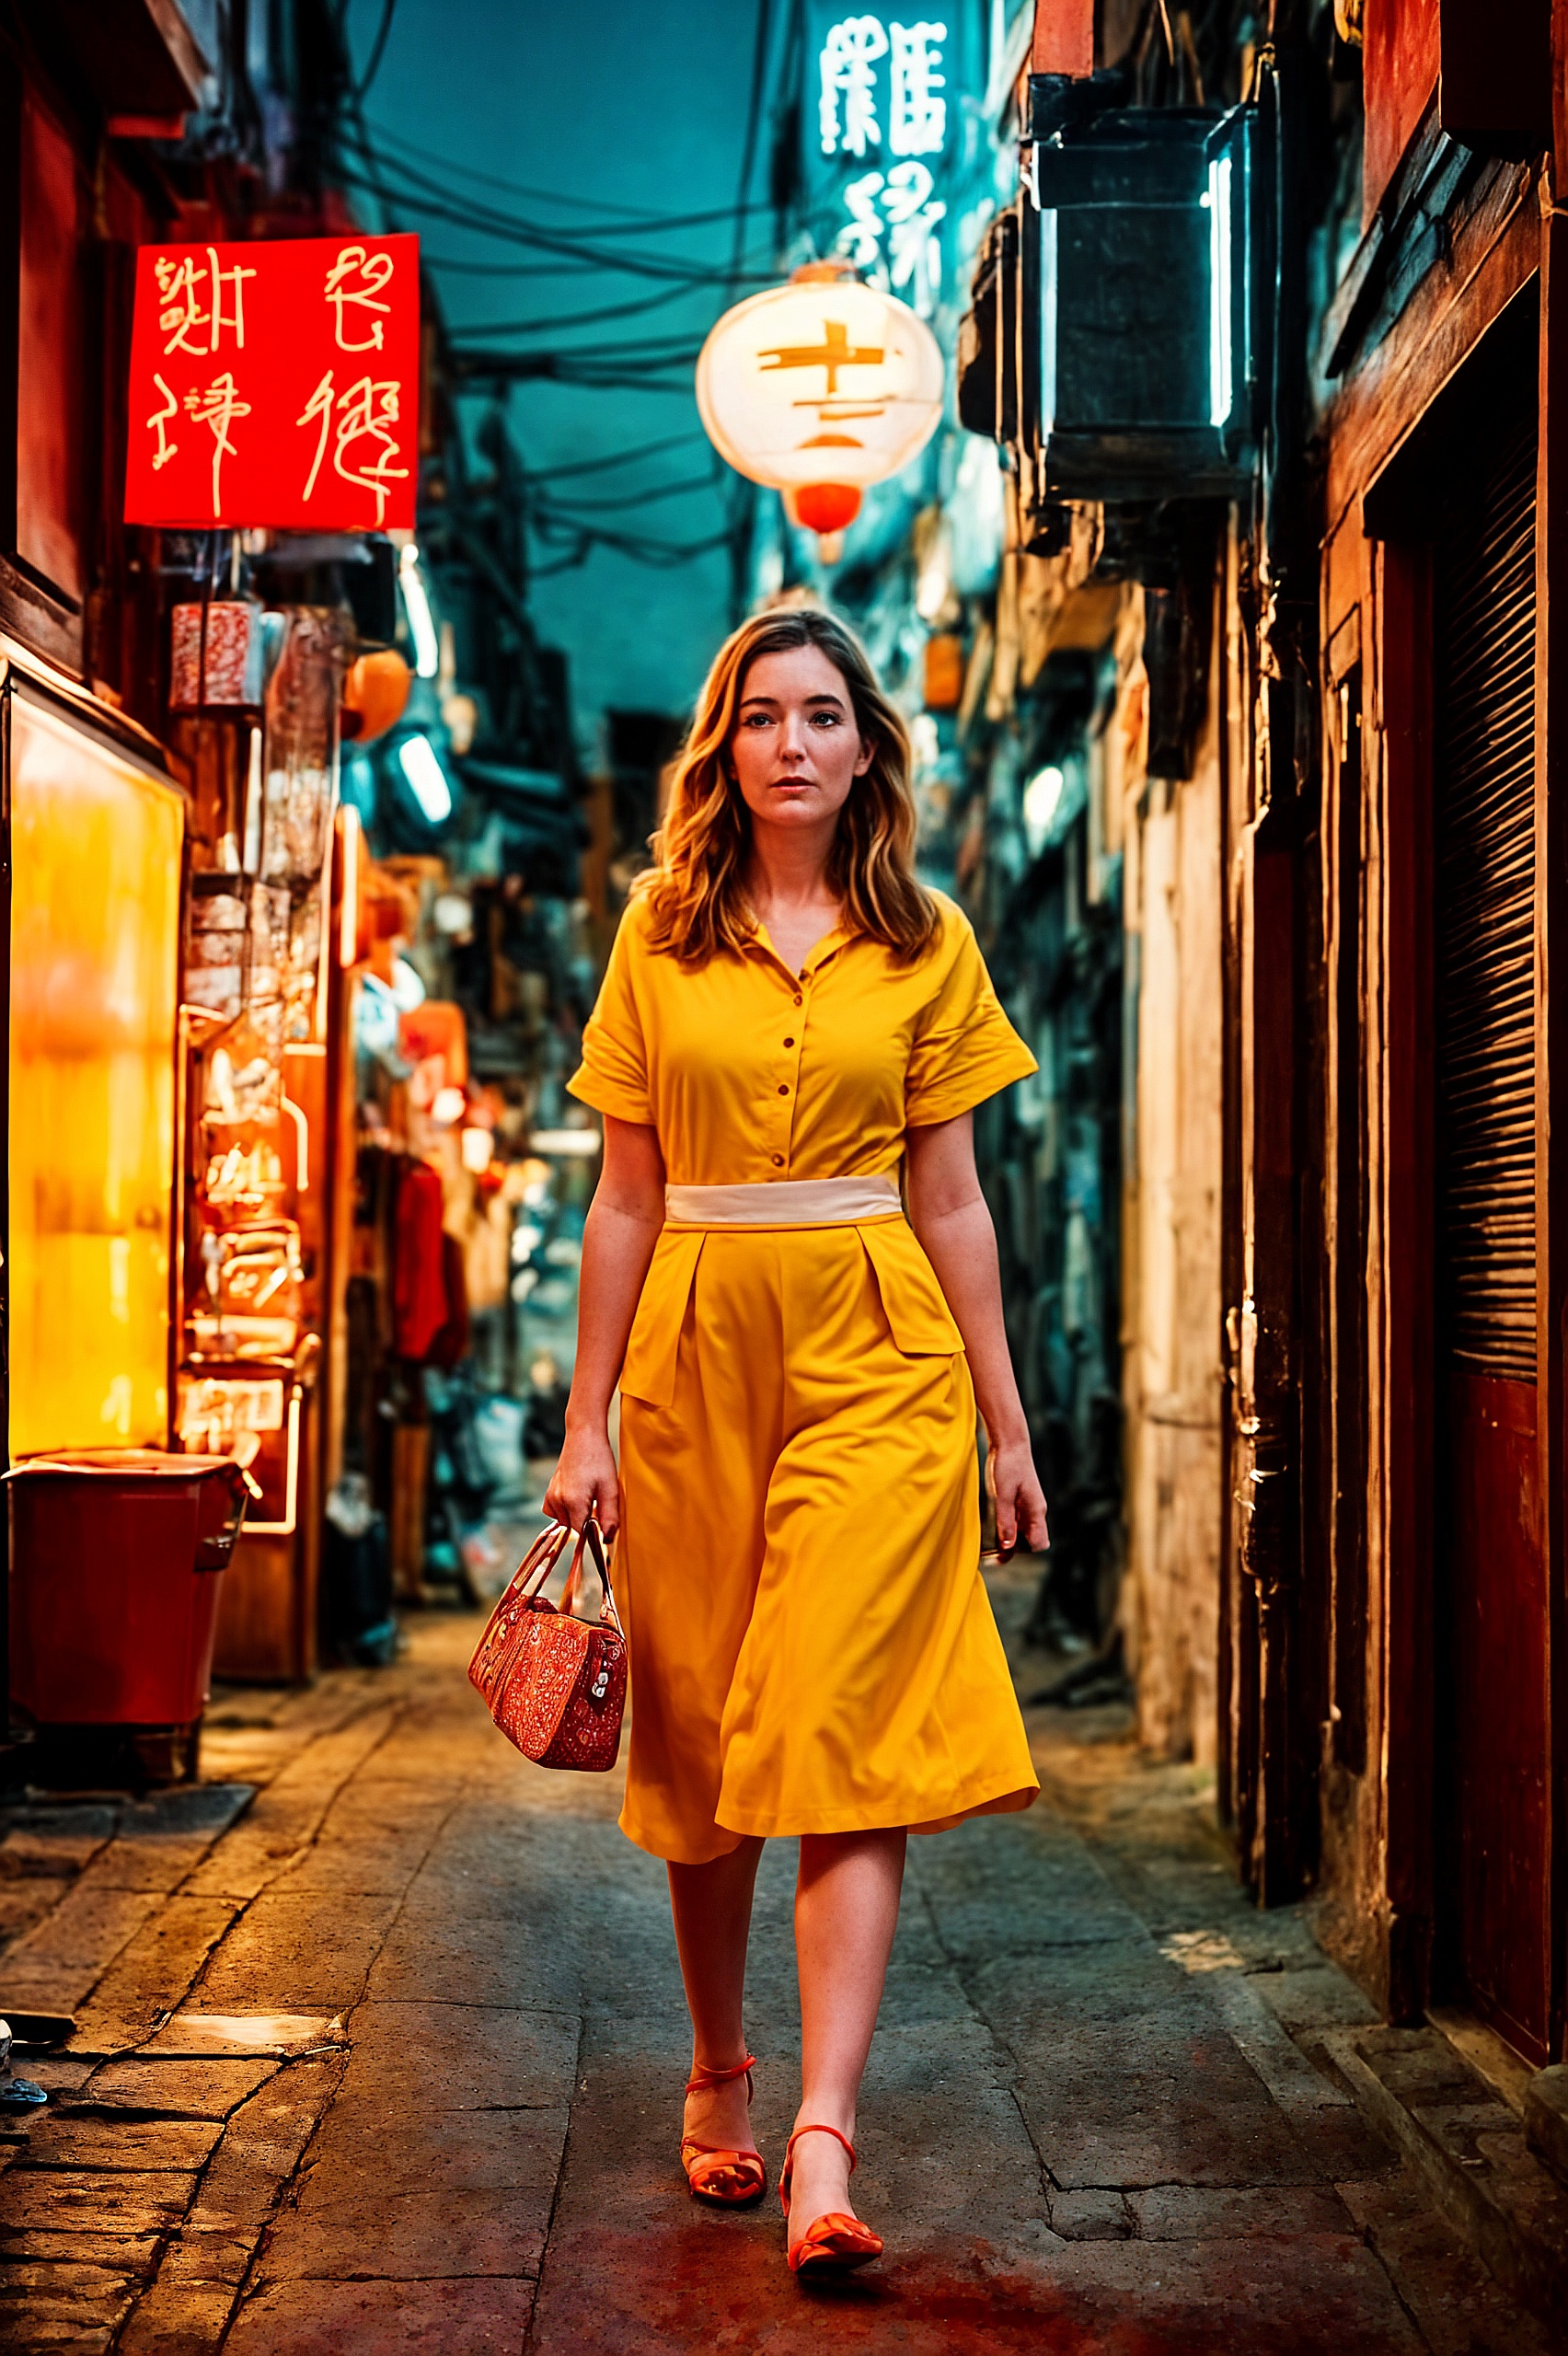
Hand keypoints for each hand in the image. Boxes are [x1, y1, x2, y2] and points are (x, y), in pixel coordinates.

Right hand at [542, 1423, 621, 1538]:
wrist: (584, 1436)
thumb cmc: (599, 1460)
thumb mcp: (611, 1489)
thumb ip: (609, 1517)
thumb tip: (607, 1539)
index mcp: (573, 1502)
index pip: (581, 1533)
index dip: (594, 1531)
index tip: (603, 1521)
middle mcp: (557, 1501)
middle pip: (573, 1528)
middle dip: (586, 1522)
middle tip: (598, 1502)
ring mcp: (550, 1496)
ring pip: (564, 1521)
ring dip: (576, 1516)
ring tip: (588, 1497)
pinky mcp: (548, 1492)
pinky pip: (553, 1512)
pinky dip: (564, 1511)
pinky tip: (575, 1499)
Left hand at [985, 1434, 1049, 1556]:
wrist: (1009, 1442)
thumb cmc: (1008, 1465)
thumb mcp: (1003, 1495)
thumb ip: (1006, 1521)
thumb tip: (1008, 1548)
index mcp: (1036, 1511)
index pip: (1040, 1543)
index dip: (1024, 1551)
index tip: (1004, 1550)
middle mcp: (1035, 1512)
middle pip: (1030, 1542)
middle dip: (1013, 1549)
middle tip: (990, 1551)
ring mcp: (1028, 1508)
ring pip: (1022, 1533)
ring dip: (1007, 1539)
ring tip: (988, 1541)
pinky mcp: (1019, 1502)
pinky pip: (1015, 1522)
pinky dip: (1004, 1528)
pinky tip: (990, 1527)